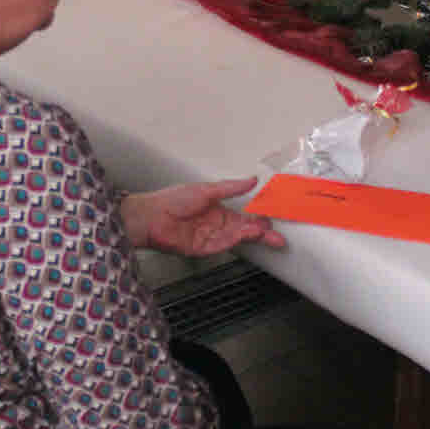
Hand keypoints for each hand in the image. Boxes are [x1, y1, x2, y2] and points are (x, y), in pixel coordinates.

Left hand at [119, 177, 284, 256]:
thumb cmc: (173, 200)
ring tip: (267, 234)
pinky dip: (236, 239)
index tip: (273, 217)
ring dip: (252, 236)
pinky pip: (223, 244)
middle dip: (261, 234)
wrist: (151, 216)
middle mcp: (216, 225)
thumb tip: (252, 179)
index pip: (243, 216)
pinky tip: (247, 235)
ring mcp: (211, 238)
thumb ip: (231, 187)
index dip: (258, 218)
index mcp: (218, 210)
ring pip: (237, 238)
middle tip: (278, 237)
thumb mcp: (206, 190)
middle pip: (244, 230)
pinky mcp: (203, 249)